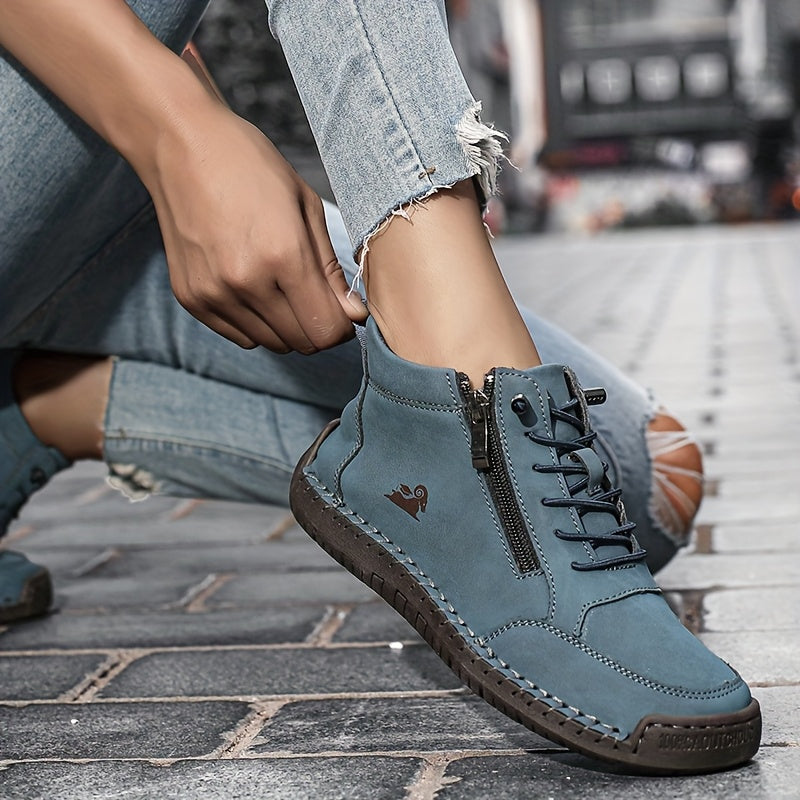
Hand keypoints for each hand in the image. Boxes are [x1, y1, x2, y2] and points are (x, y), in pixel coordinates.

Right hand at [144, 104, 366, 352]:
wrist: (180, 145)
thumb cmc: (251, 168)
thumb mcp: (306, 208)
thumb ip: (331, 270)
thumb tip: (354, 316)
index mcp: (283, 256)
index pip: (327, 330)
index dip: (343, 326)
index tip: (343, 309)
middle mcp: (246, 283)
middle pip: (302, 343)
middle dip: (317, 326)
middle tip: (314, 295)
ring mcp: (214, 294)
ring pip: (272, 343)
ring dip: (286, 326)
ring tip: (280, 284)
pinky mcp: (191, 299)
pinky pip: (240, 336)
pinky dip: (255, 323)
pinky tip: (253, 286)